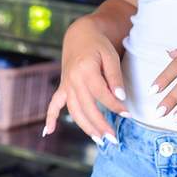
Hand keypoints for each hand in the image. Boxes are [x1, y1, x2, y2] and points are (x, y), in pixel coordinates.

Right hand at [43, 17, 126, 145]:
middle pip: (86, 107)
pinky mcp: (63, 87)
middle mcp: (73, 79)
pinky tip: (49, 131)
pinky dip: (50, 118)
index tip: (128, 115)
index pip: (101, 93)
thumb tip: (120, 97)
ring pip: (74, 110)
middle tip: (114, 139)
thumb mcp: (110, 56)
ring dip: (86, 127)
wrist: (80, 35)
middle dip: (101, 125)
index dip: (115, 106)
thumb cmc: (98, 46)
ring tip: (99, 140)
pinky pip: (54, 104)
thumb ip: (115, 77)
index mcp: (86, 69)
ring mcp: (66, 84)